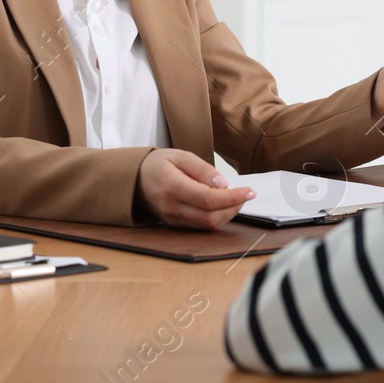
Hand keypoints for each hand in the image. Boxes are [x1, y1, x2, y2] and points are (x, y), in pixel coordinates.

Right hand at [136, 148, 254, 228]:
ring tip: (236, 198)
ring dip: (228, 214)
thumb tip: (223, 184)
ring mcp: (173, 219)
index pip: (209, 199)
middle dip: (234, 207)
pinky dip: (217, 217)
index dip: (233, 198)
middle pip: (211, 217)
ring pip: (208, 225)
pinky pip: (200, 226)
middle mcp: (172, 207)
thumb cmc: (158, 164)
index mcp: (172, 187)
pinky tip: (223, 205)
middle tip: (246, 193)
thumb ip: (203, 169)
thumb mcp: (181, 156)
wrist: (134, 179)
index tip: (250, 191)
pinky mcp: (176, 224)